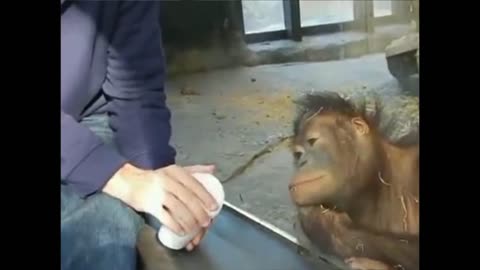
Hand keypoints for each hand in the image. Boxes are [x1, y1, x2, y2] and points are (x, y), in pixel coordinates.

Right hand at [103, 163, 217, 235]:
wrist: (128, 181)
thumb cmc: (155, 177)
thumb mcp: (174, 170)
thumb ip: (194, 170)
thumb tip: (213, 169)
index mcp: (176, 171)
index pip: (195, 185)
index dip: (206, 197)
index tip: (214, 207)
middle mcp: (168, 180)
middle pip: (188, 199)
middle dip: (200, 213)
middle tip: (207, 222)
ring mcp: (158, 193)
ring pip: (178, 209)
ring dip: (189, 221)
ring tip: (195, 228)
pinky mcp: (149, 205)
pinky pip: (165, 218)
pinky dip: (175, 226)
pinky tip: (182, 231)